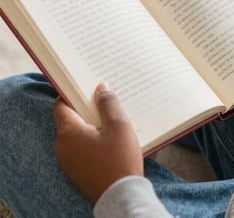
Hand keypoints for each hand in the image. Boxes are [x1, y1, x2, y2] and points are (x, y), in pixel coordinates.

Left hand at [54, 84, 142, 202]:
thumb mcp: (118, 125)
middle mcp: (62, 146)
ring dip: (89, 125)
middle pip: (69, 119)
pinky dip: (90, 139)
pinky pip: (80, 148)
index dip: (72, 94)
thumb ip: (107, 103)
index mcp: (68, 132)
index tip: (86, 87)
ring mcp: (67, 160)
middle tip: (104, 101)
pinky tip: (108, 138)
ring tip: (110, 119)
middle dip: (85, 109)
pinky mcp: (76, 170)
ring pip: (75, 134)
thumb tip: (100, 87)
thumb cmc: (119, 158)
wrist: (121, 195)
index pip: (60, 105)